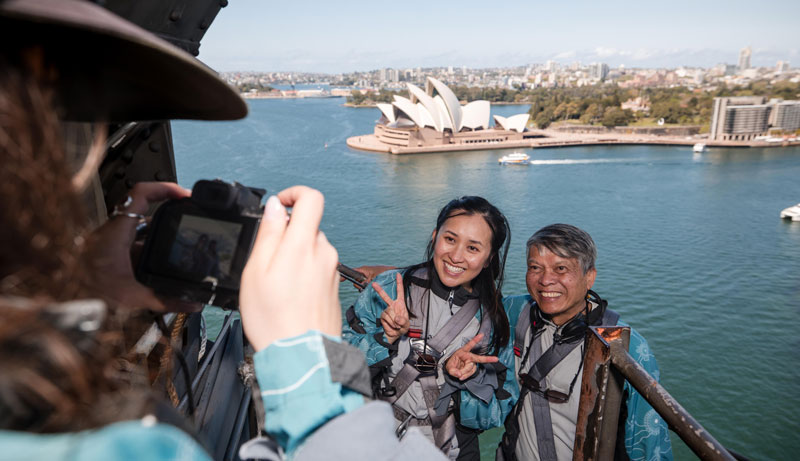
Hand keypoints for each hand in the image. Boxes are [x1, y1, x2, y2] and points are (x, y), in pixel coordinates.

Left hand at [82, 182, 191, 311]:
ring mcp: (109, 242)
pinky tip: (157, 270)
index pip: (141, 194)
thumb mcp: (130, 298)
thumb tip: (190, 302)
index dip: (165, 189)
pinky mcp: (107, 254)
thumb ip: (163, 300)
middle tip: (187, 221)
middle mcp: (112, 232)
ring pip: (139, 232)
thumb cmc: (82, 293)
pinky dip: (147, 254)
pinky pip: (132, 246)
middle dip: (169, 218)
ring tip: (176, 250)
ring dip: (158, 239)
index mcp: (116, 232)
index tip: (184, 195)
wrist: (59, 302)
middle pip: (146, 213)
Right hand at [239, 186, 340, 351]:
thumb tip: (275, 207)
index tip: (279, 206)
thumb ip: (268, 233)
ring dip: (293, 257)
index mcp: (304, 244)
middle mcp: (324, 253)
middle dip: (286, 236)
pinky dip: (302, 274)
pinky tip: (289, 296)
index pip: (312, 198)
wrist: (300, 356)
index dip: (294, 194)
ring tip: (275, 284)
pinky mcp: (334, 286)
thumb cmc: (274, 319)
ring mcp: (332, 270)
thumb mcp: (256, 271)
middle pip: (308, 227)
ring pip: (311, 249)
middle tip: (266, 261)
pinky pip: (317, 268)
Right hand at [338, 265, 394, 288]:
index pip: (351, 272)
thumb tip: (359, 285)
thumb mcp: (374, 277)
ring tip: (370, 287)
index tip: (340, 280)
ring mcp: (366, 277)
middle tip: (364, 286)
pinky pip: (365, 286)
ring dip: (363, 287)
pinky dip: (367, 288)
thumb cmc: (384, 272)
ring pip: (360, 284)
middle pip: (355, 280)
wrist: (393, 273)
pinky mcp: (370, 281)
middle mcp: (363, 273)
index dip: (345, 275)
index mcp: (363, 270)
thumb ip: (365, 281)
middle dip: (358, 285)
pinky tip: (371, 289)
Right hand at [372, 273, 408, 343]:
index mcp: (400, 304)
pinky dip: (391, 323)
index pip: (400, 291)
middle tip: (374, 284)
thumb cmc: (402, 327)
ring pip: (389, 312)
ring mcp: (386, 310)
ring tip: (397, 325)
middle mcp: (392, 305)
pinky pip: (386, 318)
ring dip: (394, 320)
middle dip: (379, 290)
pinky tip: (392, 325)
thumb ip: (403, 321)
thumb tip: (397, 317)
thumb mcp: (406, 324)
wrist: (395, 334)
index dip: (399, 283)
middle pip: (385, 296)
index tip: (397, 274)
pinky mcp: (382, 316)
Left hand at [445, 334, 498, 379]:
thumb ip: (453, 370)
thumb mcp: (449, 367)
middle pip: (479, 358)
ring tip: (458, 373)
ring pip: (471, 369)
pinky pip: (470, 373)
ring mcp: (471, 363)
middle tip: (496, 359)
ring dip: (464, 373)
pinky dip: (465, 376)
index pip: (469, 345)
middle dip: (488, 358)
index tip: (482, 335)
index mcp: (462, 352)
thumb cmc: (451, 364)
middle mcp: (469, 356)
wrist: (452, 369)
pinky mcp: (472, 368)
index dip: (476, 340)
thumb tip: (459, 374)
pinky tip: (461, 376)